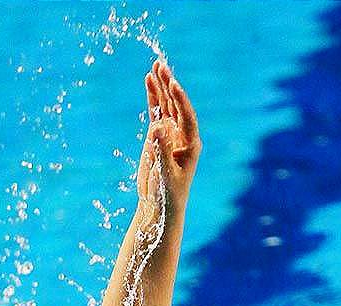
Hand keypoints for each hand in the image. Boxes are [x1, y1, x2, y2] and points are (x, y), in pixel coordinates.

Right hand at [137, 60, 200, 221]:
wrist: (160, 204)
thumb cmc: (167, 193)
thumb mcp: (165, 174)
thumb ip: (161, 151)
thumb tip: (157, 127)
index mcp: (191, 145)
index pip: (187, 117)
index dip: (180, 100)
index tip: (173, 84)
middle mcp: (183, 136)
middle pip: (177, 106)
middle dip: (170, 86)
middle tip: (162, 66)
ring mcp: (170, 134)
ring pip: (166, 106)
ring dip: (161, 87)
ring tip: (155, 67)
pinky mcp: (158, 136)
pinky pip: (156, 112)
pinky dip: (153, 98)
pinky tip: (149, 81)